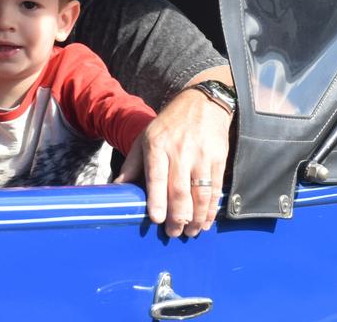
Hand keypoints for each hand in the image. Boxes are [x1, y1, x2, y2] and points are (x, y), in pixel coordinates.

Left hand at [115, 70, 231, 236]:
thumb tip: (117, 188)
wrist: (202, 104)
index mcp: (157, 146)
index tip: (156, 219)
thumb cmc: (168, 126)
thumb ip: (132, 165)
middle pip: (180, 190)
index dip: (157, 199)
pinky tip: (206, 221)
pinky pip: (216, 188)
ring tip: (190, 232)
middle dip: (177, 216)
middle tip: (173, 233)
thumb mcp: (145, 138)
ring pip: (200, 193)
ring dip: (196, 217)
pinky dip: (211, 208)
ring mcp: (201, 156)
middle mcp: (180, 151)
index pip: (157, 176)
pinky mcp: (218, 159)